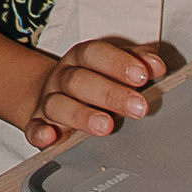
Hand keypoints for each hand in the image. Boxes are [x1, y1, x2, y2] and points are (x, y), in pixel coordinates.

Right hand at [17, 37, 163, 149]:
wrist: (49, 96)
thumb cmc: (93, 82)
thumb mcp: (113, 67)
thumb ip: (136, 63)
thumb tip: (157, 66)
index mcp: (81, 59)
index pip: (95, 54)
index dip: (118, 63)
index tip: (143, 76)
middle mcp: (62, 78)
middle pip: (80, 81)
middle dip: (110, 94)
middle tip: (139, 107)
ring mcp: (48, 102)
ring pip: (59, 104)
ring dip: (82, 115)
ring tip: (106, 126)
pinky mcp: (37, 125)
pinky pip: (34, 128)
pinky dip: (41, 133)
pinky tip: (52, 138)